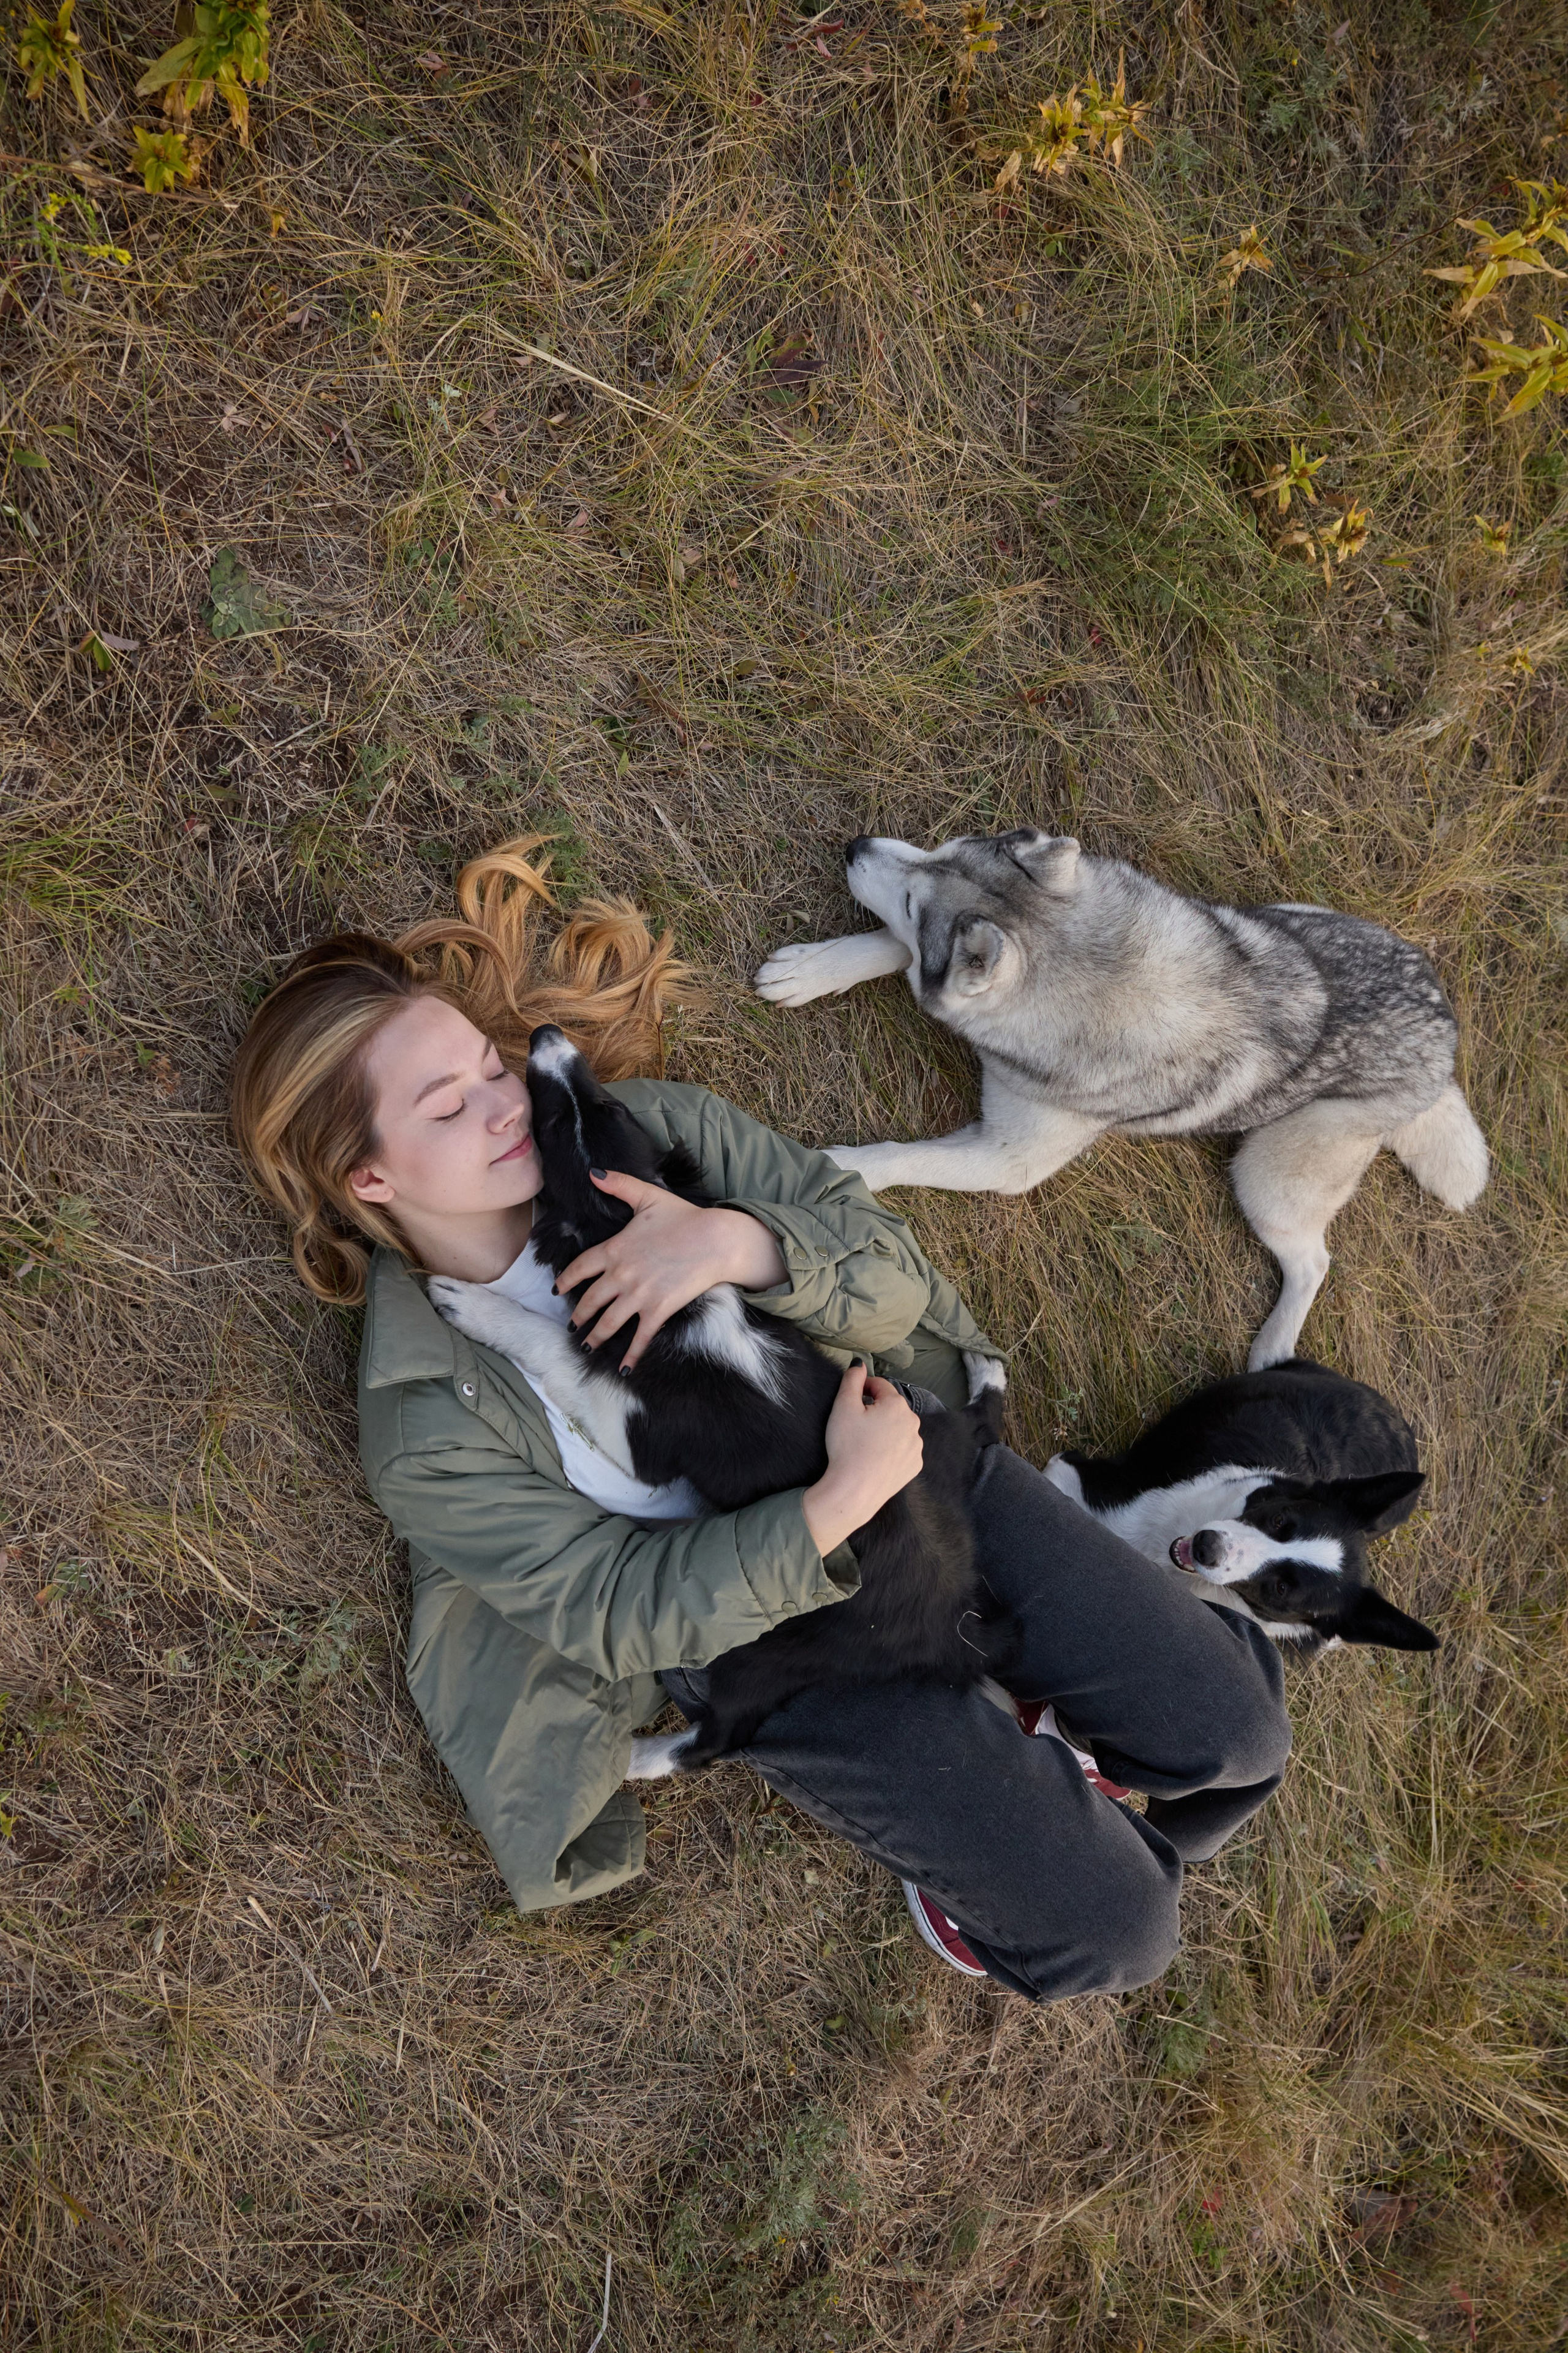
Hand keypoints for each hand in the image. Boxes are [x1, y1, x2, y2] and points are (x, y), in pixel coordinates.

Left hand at [556, 1171, 787, 1370]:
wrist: (715, 1240)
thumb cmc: (684, 1217)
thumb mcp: (647, 1196)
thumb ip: (618, 1184)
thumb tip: (592, 1173)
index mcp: (615, 1248)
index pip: (580, 1268)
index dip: (566, 1280)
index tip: (558, 1291)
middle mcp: (621, 1275)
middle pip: (590, 1301)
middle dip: (579, 1316)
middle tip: (572, 1325)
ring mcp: (638, 1295)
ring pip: (609, 1322)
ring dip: (595, 1337)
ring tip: (588, 1345)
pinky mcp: (658, 1309)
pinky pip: (640, 1337)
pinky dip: (630, 1355)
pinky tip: (623, 1368)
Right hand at [802, 1363, 923, 1554]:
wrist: (854, 1491)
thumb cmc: (847, 1445)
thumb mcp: (842, 1406)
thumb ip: (852, 1380)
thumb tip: (859, 1363)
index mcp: (897, 1404)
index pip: (880, 1386)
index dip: (864, 1388)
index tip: (851, 1398)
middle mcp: (913, 1423)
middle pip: (892, 1407)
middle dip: (876, 1410)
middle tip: (856, 1423)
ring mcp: (916, 1446)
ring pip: (900, 1429)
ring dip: (886, 1429)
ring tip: (866, 1442)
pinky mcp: (915, 1466)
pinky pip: (904, 1449)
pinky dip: (893, 1449)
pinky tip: (876, 1457)